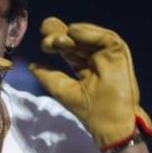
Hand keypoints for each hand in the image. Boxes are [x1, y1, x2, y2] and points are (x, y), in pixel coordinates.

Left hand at [29, 17, 151, 151]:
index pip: (68, 49)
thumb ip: (48, 76)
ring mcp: (108, 56)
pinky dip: (90, 33)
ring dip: (73, 33)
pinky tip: (74, 33)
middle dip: (61, 32)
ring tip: (59, 38)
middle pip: (78, 39)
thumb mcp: (62, 90)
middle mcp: (96, 59)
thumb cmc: (90, 111)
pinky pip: (106, 38)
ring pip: (91, 35)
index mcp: (84, 67)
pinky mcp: (119, 55)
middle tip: (46, 28)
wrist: (109, 124)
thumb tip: (32, 65)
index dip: (55, 42)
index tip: (44, 44)